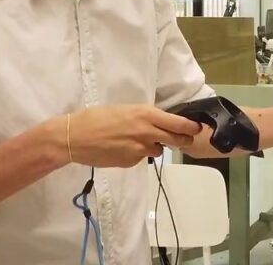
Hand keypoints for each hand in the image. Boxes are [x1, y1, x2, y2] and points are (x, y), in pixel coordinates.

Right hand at [55, 105, 203, 167]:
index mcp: (147, 115)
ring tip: (136, 140)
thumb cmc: (97, 118)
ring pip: (158, 150)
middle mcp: (147, 132)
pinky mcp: (131, 162)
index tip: (197, 128)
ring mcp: (140, 149)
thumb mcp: (126, 110)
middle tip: (184, 139)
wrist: (75, 137)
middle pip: (178, 140)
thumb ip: (145, 117)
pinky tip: (122, 148)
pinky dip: (137, 154)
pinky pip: (141, 158)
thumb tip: (161, 121)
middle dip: (183, 140)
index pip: (180, 124)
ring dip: (154, 146)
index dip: (192, 127)